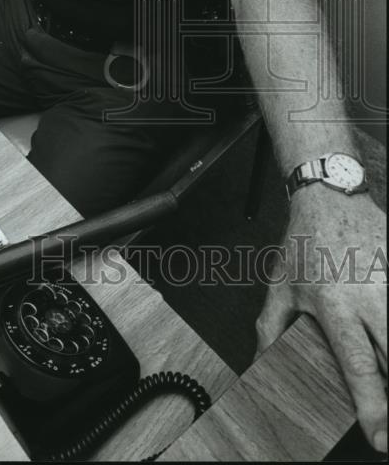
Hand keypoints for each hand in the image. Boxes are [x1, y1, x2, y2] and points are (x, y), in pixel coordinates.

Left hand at [255, 188, 386, 452]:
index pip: (360, 366)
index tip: (380, 438)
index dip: (373, 407)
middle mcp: (370, 298)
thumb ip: (270, 329)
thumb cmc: (305, 242)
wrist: (330, 197)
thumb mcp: (280, 287)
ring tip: (387, 382)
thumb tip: (259, 365)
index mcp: (336, 306)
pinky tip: (387, 338)